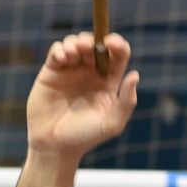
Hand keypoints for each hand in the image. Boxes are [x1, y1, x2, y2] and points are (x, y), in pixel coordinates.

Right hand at [27, 31, 139, 161]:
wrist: (55, 146)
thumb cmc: (85, 137)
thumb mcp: (112, 123)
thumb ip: (126, 101)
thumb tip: (134, 75)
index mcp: (108, 82)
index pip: (117, 55)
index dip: (117, 44)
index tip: (111, 44)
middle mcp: (90, 72)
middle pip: (96, 44)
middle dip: (94, 40)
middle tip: (89, 47)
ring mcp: (70, 70)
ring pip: (76, 43)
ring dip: (77, 41)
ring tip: (75, 52)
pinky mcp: (52, 72)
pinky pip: (57, 51)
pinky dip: (61, 48)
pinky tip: (63, 58)